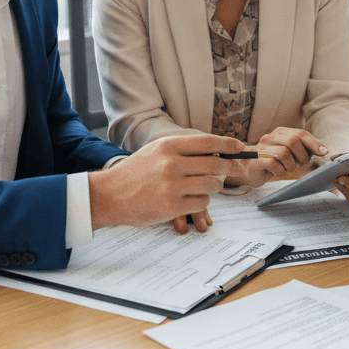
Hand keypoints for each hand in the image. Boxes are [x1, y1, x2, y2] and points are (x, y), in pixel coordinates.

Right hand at [87, 135, 245, 229]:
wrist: (109, 195)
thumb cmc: (133, 173)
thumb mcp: (155, 151)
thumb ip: (182, 150)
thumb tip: (215, 151)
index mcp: (168, 146)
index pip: (207, 142)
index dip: (228, 144)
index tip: (239, 147)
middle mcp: (171, 164)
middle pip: (215, 164)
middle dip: (231, 167)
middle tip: (237, 169)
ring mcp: (172, 186)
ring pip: (211, 185)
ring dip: (212, 188)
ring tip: (202, 187)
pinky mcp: (172, 206)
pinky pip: (202, 203)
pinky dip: (202, 203)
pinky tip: (191, 200)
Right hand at [224, 127, 328, 187]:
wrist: (248, 169)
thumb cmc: (272, 162)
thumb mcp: (289, 153)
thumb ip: (302, 148)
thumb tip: (321, 150)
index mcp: (280, 132)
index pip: (301, 134)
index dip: (314, 143)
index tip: (324, 152)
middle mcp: (270, 137)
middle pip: (293, 141)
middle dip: (302, 156)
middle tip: (300, 164)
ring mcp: (262, 148)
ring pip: (284, 153)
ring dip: (291, 165)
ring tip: (287, 168)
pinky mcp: (256, 160)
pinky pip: (273, 164)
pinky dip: (281, 171)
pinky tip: (279, 172)